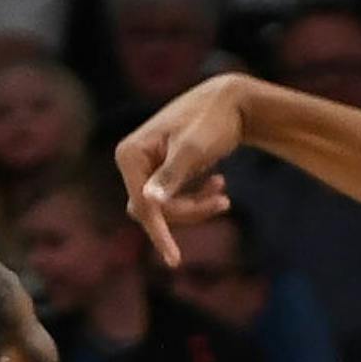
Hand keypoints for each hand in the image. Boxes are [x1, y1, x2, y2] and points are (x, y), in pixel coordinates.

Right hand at [115, 75, 251, 269]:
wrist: (230, 101)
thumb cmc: (211, 122)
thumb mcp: (192, 150)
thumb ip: (170, 177)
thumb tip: (148, 203)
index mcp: (130, 154)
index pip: (141, 205)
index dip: (159, 232)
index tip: (174, 260)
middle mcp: (131, 161)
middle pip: (152, 211)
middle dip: (187, 211)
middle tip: (223, 202)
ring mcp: (146, 167)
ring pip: (166, 209)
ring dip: (196, 206)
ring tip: (224, 194)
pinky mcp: (162, 172)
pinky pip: (174, 200)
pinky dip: (197, 198)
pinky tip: (219, 185)